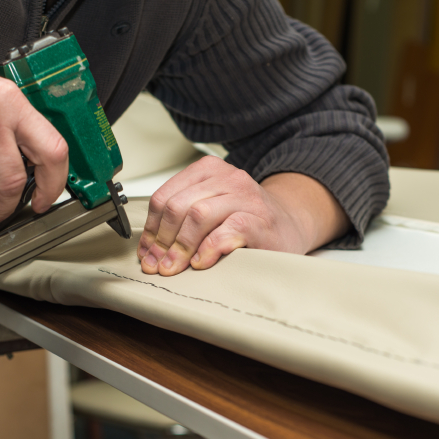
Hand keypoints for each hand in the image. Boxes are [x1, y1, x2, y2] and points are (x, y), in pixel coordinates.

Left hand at [137, 156, 349, 275]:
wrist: (292, 225)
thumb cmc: (250, 221)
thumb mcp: (213, 208)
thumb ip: (184, 217)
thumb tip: (150, 247)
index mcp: (208, 171)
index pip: (165, 197)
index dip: (151, 229)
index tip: (147, 252)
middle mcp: (227, 178)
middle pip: (178, 206)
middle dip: (162, 241)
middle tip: (157, 265)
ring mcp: (245, 198)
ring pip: (198, 215)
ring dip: (180, 247)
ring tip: (174, 267)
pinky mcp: (260, 221)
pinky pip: (227, 231)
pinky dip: (209, 249)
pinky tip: (202, 262)